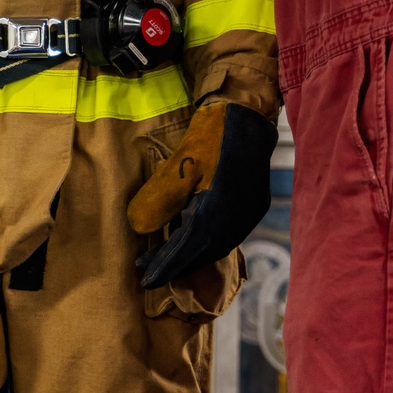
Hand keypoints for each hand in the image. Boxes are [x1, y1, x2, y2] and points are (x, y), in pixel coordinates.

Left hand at [127, 101, 276, 288]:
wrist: (246, 114)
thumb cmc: (210, 135)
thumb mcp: (179, 165)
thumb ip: (159, 198)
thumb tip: (140, 228)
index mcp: (220, 212)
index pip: (188, 248)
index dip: (165, 265)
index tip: (144, 278)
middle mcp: (238, 220)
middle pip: (203, 253)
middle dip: (175, 266)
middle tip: (148, 275)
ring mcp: (248, 215)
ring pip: (216, 247)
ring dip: (189, 257)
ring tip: (163, 260)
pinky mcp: (252, 207)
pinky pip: (226, 235)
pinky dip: (205, 244)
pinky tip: (188, 241)